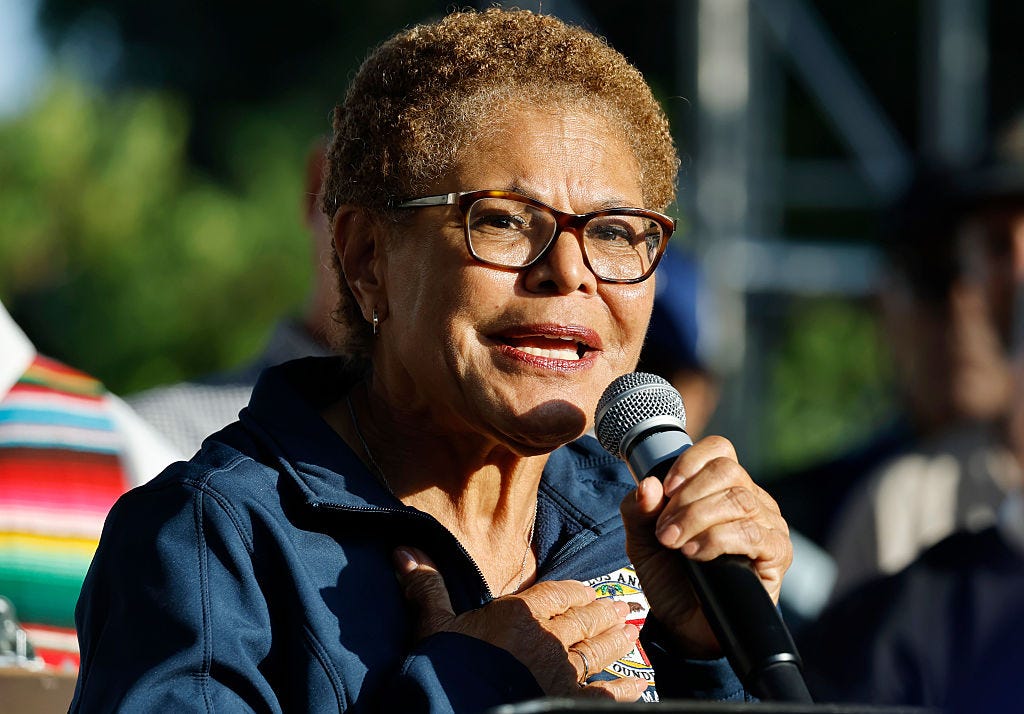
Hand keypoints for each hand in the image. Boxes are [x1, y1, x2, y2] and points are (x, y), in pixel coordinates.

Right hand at [393, 546, 648, 700]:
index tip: (589, 590)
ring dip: (617, 639)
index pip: (556, 595)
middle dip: (603, 612)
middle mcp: (547, 639)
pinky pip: (605, 694)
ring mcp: (562, 673)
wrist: (454, 707)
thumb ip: (427, 588)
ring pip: (597, 650)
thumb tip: (404, 550)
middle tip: (622, 606)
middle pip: (583, 620)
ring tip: (631, 629)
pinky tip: (641, 683)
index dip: (575, 592)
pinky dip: (625, 689)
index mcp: (519, 615)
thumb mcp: (432, 626)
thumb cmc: (443, 669)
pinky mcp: (569, 701)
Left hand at [619, 435, 791, 657]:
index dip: (690, 462)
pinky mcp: (777, 554)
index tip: (665, 489)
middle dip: (687, 497)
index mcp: (721, 487)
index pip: (719, 450)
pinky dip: (717, 539)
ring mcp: (768, 525)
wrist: (686, 626)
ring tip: (674, 542)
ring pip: (738, 500)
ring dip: (697, 518)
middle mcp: (751, 499)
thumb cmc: (670, 576)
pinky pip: (751, 533)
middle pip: (727, 471)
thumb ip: (638, 510)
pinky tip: (696, 553)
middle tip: (665, 529)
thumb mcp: (643, 540)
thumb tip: (647, 484)